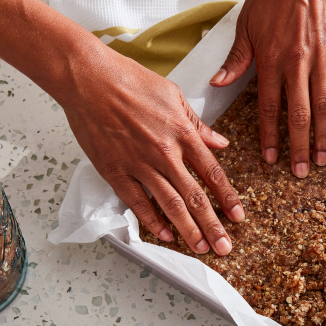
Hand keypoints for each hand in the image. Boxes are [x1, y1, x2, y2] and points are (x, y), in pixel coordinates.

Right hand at [61, 49, 244, 255]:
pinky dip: (152, 220)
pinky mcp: (115, 170)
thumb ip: (198, 124)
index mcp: (182, 133)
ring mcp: (139, 164)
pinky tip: (165, 235)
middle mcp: (165, 153)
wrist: (88, 77)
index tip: (237, 217)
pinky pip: (137, 202)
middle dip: (212, 225)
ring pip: (170, 204)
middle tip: (224, 247)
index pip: (212, 173)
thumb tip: (220, 143)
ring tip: (201, 247)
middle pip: (195, 196)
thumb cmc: (129, 80)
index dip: (227, 197)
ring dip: (187, 229)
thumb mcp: (173, 95)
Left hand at [210, 0, 325, 177]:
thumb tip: (218, 84)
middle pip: (301, 115)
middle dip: (300, 147)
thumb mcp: (246, 24)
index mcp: (271, 59)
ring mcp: (323, 55)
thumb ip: (236, 59)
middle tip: (302, 172)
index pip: (271, 109)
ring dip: (324, 136)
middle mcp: (298, 61)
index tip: (271, 160)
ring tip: (324, 158)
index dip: (271, 137)